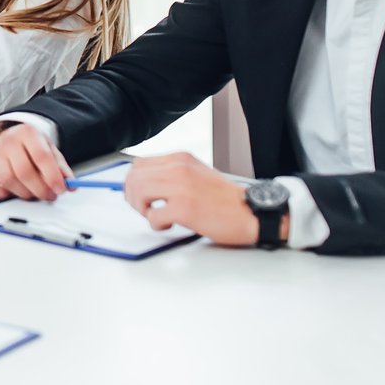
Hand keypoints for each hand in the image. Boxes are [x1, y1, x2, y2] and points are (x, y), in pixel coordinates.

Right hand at [0, 122, 72, 201]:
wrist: (13, 136)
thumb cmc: (32, 145)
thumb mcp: (50, 149)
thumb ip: (61, 167)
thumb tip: (70, 185)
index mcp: (28, 133)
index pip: (41, 156)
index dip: (52, 176)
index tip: (60, 189)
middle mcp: (8, 141)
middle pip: (24, 171)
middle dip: (40, 189)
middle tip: (50, 195)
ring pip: (8, 180)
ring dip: (25, 193)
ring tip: (35, 193)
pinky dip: (0, 194)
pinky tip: (12, 191)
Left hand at [123, 153, 262, 245]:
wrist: (252, 212)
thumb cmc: (226, 199)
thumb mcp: (197, 174)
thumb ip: (172, 174)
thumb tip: (145, 183)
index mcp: (180, 159)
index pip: (139, 164)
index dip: (134, 183)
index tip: (141, 195)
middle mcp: (179, 168)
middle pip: (134, 178)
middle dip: (133, 197)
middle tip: (146, 209)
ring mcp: (181, 187)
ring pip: (138, 193)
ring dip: (142, 209)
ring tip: (157, 215)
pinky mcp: (184, 208)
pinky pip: (153, 216)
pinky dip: (156, 224)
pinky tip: (169, 225)